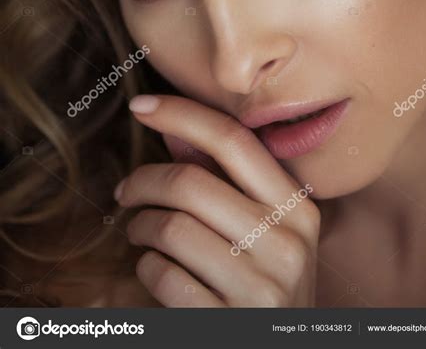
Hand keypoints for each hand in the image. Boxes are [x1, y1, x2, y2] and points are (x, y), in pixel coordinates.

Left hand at [114, 95, 320, 306]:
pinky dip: (147, 268)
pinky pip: (164, 276)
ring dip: (141, 227)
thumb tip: (176, 131)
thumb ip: (223, 181)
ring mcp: (262, 287)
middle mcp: (287, 243)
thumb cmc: (265, 283)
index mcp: (296, 208)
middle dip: (143, 181)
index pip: (235, 141)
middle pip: (191, 183)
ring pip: (171, 228)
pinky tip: (154, 269)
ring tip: (139, 233)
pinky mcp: (229, 323)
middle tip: (126, 191)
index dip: (183, 114)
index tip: (142, 105)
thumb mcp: (262, 232)